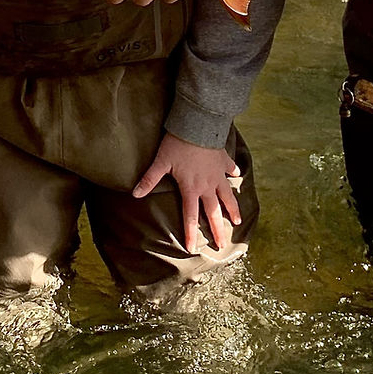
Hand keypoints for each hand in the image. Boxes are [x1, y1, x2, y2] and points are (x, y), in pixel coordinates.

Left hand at [132, 132, 242, 252]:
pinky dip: (234, 172)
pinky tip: (237, 175)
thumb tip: (134, 194)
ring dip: (232, 208)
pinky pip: (230, 168)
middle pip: (214, 212)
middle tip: (222, 244)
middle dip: (218, 230)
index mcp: (191, 188)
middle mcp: (207, 185)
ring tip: (237, 221)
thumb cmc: (177, 144)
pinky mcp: (223, 160)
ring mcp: (218, 173)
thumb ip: (149, 179)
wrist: (198, 124)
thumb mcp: (161, 162)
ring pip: (227, 195)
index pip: (191, 216)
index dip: (191, 233)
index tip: (193, 249)